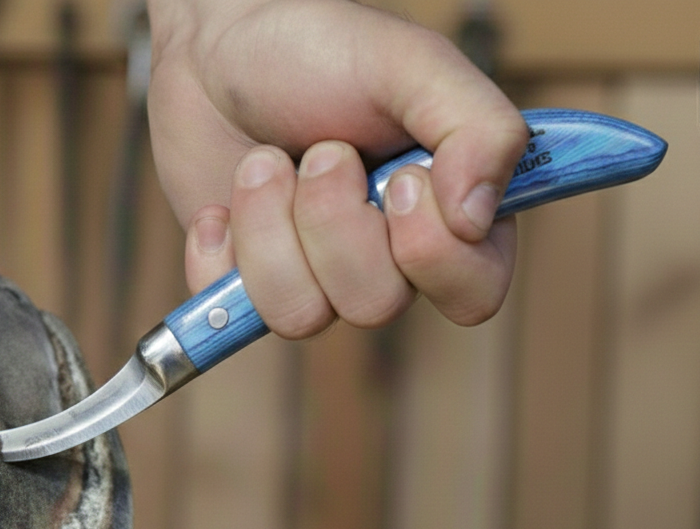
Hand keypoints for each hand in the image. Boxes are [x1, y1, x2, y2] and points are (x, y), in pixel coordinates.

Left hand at [147, 0, 526, 335]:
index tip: (404, 175)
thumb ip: (480, 129)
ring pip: (304, 316)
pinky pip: (236, 317)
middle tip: (323, 152)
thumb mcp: (416, 65)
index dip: (431, 248)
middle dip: (333, 220)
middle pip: (377, 306)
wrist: (218, 40)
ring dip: (271, 224)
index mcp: (448, 215)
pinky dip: (222, 250)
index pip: (472, 293)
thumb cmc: (322, 47)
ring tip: (266, 161)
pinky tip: (224, 203)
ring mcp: (316, 276)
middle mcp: (388, 258)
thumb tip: (476, 220)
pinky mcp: (249, 286)